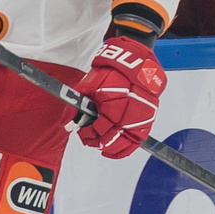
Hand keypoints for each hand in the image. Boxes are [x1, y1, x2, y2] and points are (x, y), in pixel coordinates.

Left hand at [74, 33, 165, 157]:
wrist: (135, 63)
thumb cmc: (113, 72)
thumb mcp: (90, 84)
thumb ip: (78, 103)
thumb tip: (67, 123)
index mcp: (114, 104)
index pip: (98, 129)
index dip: (87, 134)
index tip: (81, 131)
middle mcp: (129, 114)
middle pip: (110, 139)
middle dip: (96, 141)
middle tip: (88, 137)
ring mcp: (140, 119)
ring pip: (124, 144)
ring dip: (109, 147)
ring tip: (100, 145)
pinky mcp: (147, 120)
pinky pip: (136, 141)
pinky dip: (124, 149)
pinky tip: (113, 150)